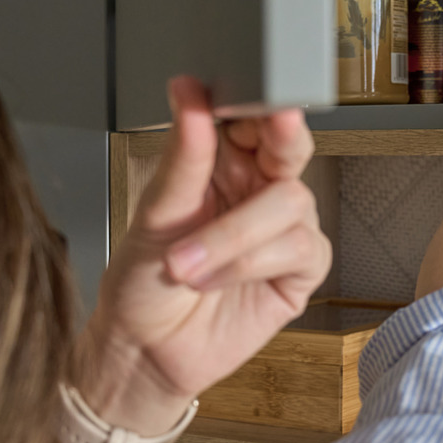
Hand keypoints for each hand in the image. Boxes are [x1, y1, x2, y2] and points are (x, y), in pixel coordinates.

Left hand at [77, 77, 330, 435]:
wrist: (143, 351)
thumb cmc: (142, 280)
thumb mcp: (155, 212)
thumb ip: (184, 155)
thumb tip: (189, 93)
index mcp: (225, 163)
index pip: (255, 117)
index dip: (261, 102)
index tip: (254, 91)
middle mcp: (259, 189)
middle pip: (293, 147)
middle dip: (283, 140)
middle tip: (273, 128)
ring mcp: (283, 230)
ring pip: (293, 203)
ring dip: (234, 235)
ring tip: (185, 264)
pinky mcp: (298, 272)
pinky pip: (300, 249)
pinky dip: (251, 263)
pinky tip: (214, 279)